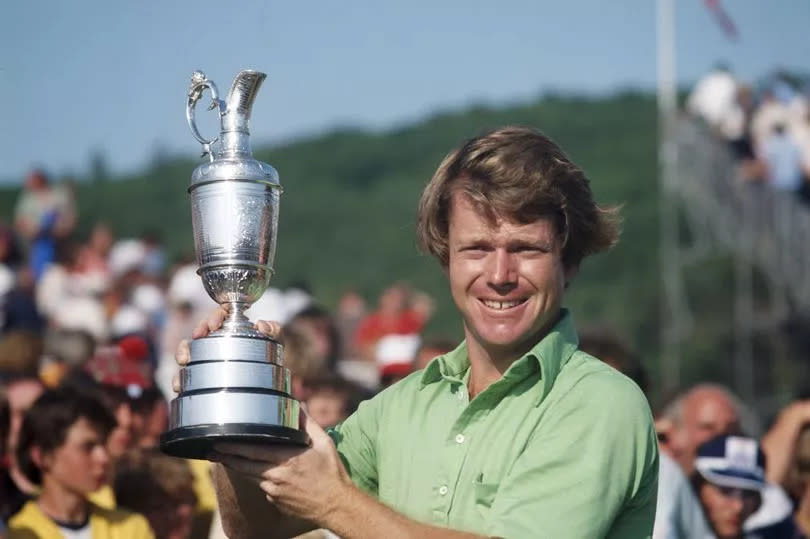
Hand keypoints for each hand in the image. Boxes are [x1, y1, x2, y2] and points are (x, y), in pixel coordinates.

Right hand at [172, 307, 283, 392]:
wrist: (268, 380)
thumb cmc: (269, 353)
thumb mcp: (275, 340)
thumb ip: (274, 329)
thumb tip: (261, 325)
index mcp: (233, 326)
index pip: (220, 314)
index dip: (215, 316)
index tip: (214, 325)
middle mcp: (217, 338)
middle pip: (201, 330)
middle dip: (197, 330)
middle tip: (198, 336)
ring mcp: (208, 356)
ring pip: (188, 351)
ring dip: (182, 353)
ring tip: (183, 361)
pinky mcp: (201, 374)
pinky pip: (186, 375)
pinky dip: (180, 379)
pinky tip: (179, 386)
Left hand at [211, 411, 351, 525]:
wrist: (335, 505)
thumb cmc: (331, 472)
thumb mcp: (324, 443)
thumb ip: (308, 424)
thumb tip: (297, 406)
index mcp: (287, 459)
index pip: (253, 451)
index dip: (234, 447)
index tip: (220, 441)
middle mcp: (276, 476)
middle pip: (244, 465)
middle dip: (226, 457)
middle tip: (212, 451)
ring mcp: (274, 491)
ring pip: (250, 476)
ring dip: (237, 467)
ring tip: (224, 459)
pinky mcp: (275, 501)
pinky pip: (262, 486)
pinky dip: (257, 478)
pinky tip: (255, 472)